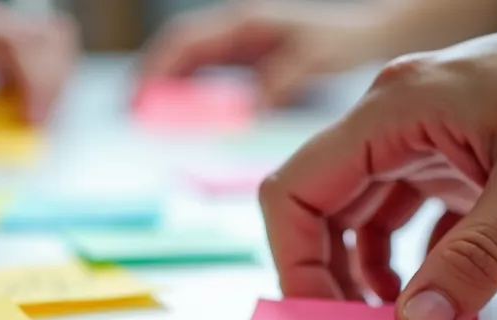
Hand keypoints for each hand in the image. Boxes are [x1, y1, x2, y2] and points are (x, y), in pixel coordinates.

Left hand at [0, 0, 78, 124]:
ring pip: (53, 45)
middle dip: (52, 87)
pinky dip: (42, 84)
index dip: (36, 84)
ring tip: (30, 119)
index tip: (32, 122)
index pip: (17, 46)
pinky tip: (21, 109)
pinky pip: (41, 57)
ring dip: (53, 85)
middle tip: (34, 128)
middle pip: (48, 41)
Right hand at [139, 0, 383, 106]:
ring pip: (188, 65)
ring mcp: (236, 46)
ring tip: (147, 120)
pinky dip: (189, 96)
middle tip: (130, 112)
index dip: (158, 66)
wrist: (366, 33)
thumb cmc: (342, 38)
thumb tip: (251, 108)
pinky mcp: (244, 62)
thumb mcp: (312, 56)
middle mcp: (233, 30)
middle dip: (151, 79)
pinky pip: (206, 77)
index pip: (186, 41)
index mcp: (243, 22)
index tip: (140, 94)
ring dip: (167, 89)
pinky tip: (183, 120)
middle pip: (177, 52)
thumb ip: (281, 78)